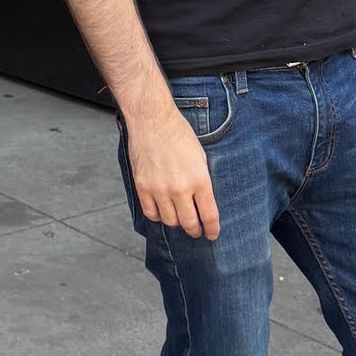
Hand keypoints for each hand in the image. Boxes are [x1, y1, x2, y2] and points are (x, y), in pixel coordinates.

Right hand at [129, 109, 219, 240]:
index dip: (212, 229)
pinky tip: (163, 211)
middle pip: (189, 223)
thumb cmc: (179, 135)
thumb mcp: (201, 157)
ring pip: (170, 221)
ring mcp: (159, 189)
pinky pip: (151, 213)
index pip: (209, 216)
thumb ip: (202, 182)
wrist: (153, 121)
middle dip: (195, 230)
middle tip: (196, 231)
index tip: (212, 234)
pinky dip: (158, 216)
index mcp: (199, 179)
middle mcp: (180, 188)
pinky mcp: (143, 187)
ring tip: (179, 218)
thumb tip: (203, 203)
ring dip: (176, 222)